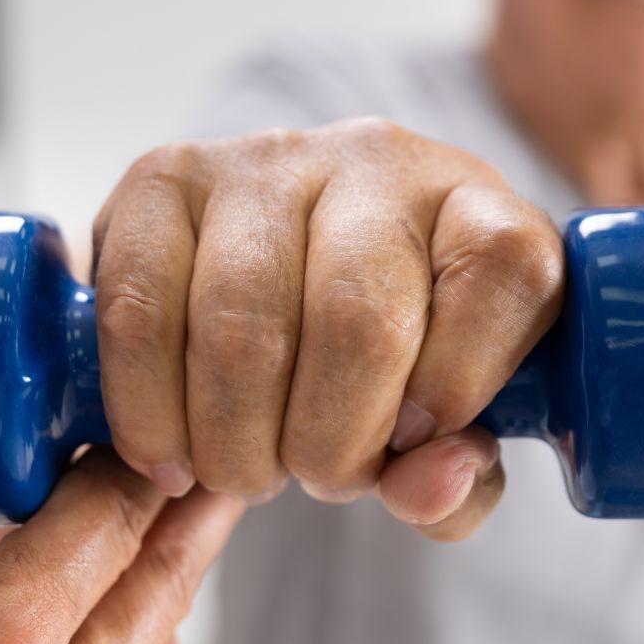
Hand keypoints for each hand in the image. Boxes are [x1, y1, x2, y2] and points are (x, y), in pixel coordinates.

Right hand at [92, 117, 563, 539]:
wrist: (288, 278)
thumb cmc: (390, 363)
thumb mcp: (451, 429)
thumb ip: (459, 480)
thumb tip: (427, 484)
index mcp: (478, 208)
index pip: (504, 265)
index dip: (462, 377)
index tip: (421, 437)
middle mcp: (377, 160)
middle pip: (358, 319)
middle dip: (329, 444)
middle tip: (315, 477)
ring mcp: (264, 159)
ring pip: (240, 325)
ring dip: (236, 442)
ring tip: (246, 468)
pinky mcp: (164, 177)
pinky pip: (139, 309)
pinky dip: (150, 410)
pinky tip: (172, 451)